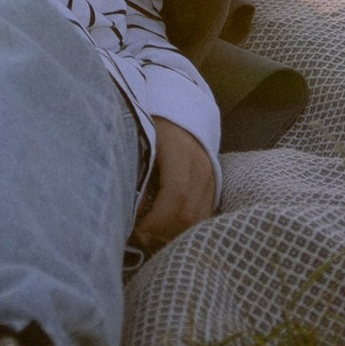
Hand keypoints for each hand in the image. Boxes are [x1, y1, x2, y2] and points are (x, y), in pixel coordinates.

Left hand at [132, 119, 217, 251]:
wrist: (180, 109)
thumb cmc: (152, 125)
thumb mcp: (140, 141)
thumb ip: (136, 172)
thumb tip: (129, 210)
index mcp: (181, 152)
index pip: (176, 194)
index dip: (157, 218)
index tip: (138, 230)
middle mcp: (202, 167)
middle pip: (189, 213)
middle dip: (164, 231)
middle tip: (141, 236)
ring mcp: (212, 178)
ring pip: (199, 219)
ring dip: (176, 233)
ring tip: (153, 234)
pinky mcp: (214, 186)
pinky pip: (204, 216)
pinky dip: (187, 227)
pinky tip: (168, 229)